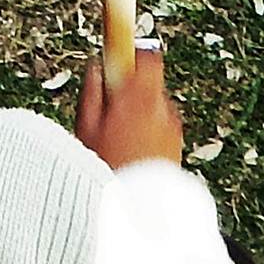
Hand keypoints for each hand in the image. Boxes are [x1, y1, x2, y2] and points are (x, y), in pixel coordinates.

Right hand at [76, 46, 186, 170]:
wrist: (137, 210)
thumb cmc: (107, 170)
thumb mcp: (85, 130)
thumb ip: (92, 93)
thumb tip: (96, 68)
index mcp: (138, 97)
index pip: (147, 56)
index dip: (134, 53)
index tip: (120, 56)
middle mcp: (161, 108)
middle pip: (151, 82)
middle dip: (133, 89)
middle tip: (113, 109)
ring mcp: (173, 128)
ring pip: (157, 107)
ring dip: (143, 113)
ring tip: (122, 140)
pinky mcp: (179, 146)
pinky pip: (163, 128)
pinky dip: (151, 133)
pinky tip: (134, 153)